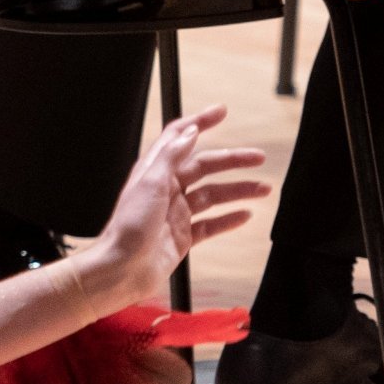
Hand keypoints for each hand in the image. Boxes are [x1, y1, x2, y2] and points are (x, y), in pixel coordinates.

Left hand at [76, 105, 267, 306]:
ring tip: (263, 189)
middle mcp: (166, 189)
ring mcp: (176, 214)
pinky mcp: (182, 237)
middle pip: (205, 167)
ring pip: (213, 196)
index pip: (179, 137)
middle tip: (258, 157)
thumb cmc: (128, 229)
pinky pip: (210, 225)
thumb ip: (170, 155)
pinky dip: (228, 219)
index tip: (221, 112)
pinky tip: (245, 215)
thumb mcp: (149, 183)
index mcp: (155, 172)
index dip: (200, 122)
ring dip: (238, 191)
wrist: (120, 271)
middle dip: (232, 161)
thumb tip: (189, 131)